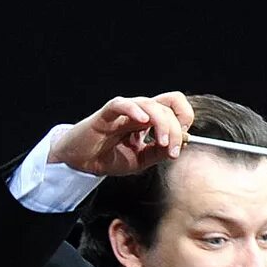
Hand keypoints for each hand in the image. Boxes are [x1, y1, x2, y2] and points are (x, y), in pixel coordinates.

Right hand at [46, 93, 196, 177]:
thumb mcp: (141, 160)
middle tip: (173, 150)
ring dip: (162, 124)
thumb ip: (159, 152)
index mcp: (149, 119)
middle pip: (167, 105)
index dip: (184, 119)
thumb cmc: (109, 157)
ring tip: (162, 143)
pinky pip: (122, 104)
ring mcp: (124, 110)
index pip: (174, 106)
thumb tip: (181, 144)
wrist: (82, 163)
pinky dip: (134, 109)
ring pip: (150, 104)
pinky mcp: (107, 113)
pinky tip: (142, 121)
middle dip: (176, 129)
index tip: (183, 142)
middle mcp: (139, 111)